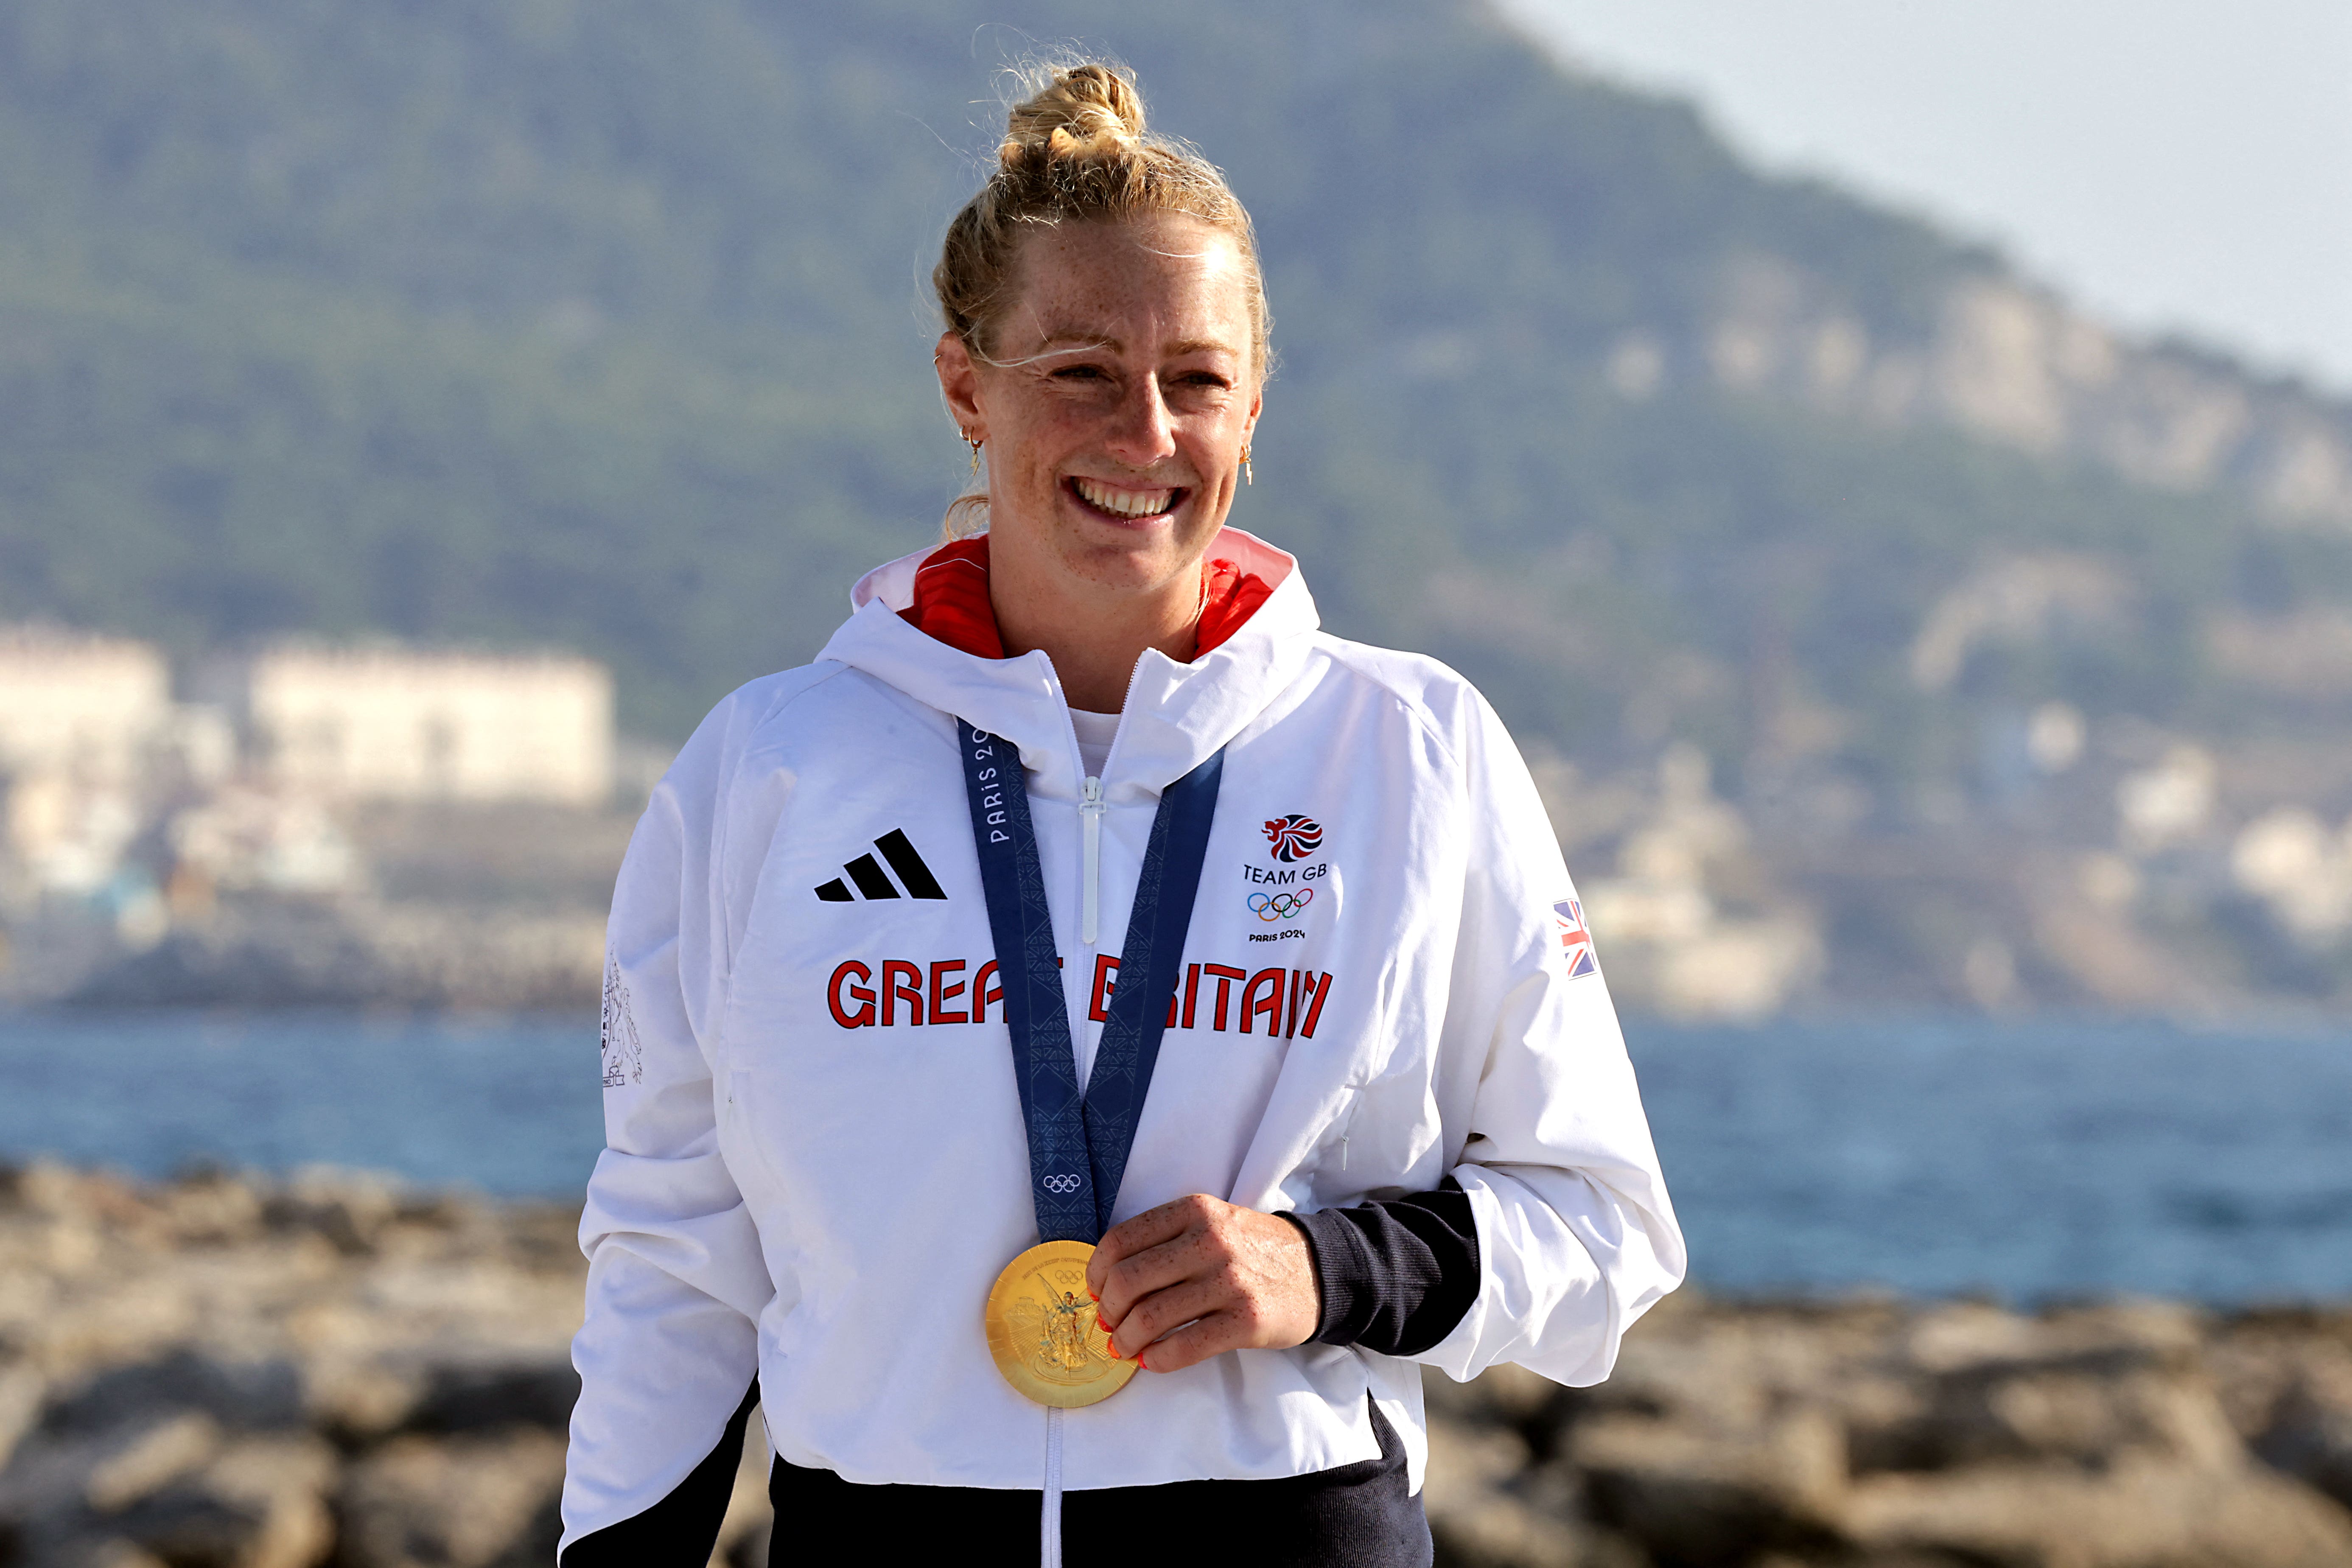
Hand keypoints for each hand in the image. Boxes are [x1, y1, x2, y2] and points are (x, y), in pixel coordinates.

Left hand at [1083, 1194, 1320, 1373]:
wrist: (1319, 1270)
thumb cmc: (1253, 1249)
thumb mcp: (1212, 1222)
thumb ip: (1166, 1241)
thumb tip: (1107, 1283)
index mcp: (1195, 1211)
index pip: (1121, 1241)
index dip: (1096, 1273)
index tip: (1096, 1291)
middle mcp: (1210, 1241)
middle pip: (1128, 1281)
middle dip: (1108, 1310)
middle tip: (1110, 1324)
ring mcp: (1230, 1281)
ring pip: (1151, 1317)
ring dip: (1126, 1340)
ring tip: (1125, 1347)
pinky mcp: (1246, 1320)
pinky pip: (1185, 1346)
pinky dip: (1158, 1360)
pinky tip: (1153, 1361)